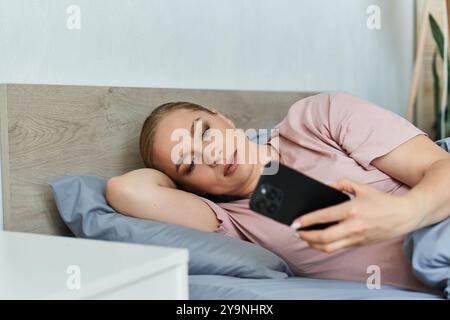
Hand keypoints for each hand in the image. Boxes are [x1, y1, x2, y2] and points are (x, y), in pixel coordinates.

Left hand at [290, 179, 421, 252]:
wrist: (404, 215)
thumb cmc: (381, 200)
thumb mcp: (361, 187)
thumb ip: (340, 183)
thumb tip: (324, 186)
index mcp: (352, 210)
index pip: (323, 217)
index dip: (306, 221)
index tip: (294, 223)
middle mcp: (353, 226)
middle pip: (324, 238)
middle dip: (306, 236)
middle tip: (296, 232)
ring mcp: (357, 237)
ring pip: (329, 248)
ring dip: (313, 245)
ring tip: (304, 238)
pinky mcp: (359, 244)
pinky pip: (337, 248)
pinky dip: (324, 247)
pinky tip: (317, 242)